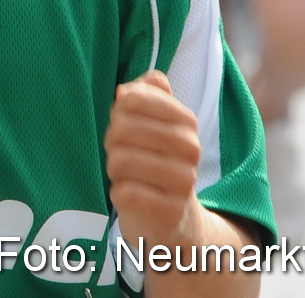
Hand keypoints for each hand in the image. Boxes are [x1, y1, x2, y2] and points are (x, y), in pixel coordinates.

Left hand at [105, 70, 202, 250]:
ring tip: (128, 175)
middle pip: (122, 128)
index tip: (125, 125)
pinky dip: (119, 193)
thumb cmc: (151, 157)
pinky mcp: (171, 211)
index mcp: (186, 120)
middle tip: (123, 153)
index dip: (118, 112)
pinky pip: (125, 193)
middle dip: (113, 142)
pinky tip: (132, 195)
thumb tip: (127, 90)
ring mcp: (185, 181)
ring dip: (115, 168)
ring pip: (120, 160)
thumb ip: (142, 94)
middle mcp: (191, 148)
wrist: (171, 214)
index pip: (132, 98)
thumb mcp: (149, 121)